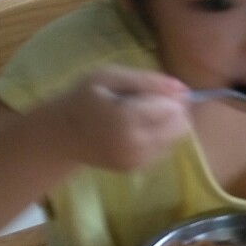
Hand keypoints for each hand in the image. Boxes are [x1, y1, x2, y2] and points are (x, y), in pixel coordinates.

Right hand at [50, 66, 190, 171]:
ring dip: (167, 124)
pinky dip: (158, 136)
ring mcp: (137, 161)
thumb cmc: (83, 99)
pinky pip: (164, 149)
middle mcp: (135, 145)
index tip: (151, 88)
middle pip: (180, 125)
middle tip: (147, 100)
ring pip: (176, 138)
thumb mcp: (108, 77)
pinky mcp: (137, 169)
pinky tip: (137, 128)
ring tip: (140, 114)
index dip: (169, 94)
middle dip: (172, 109)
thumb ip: (146, 80)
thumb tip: (183, 88)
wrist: (62, 135)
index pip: (172, 108)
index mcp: (126, 119)